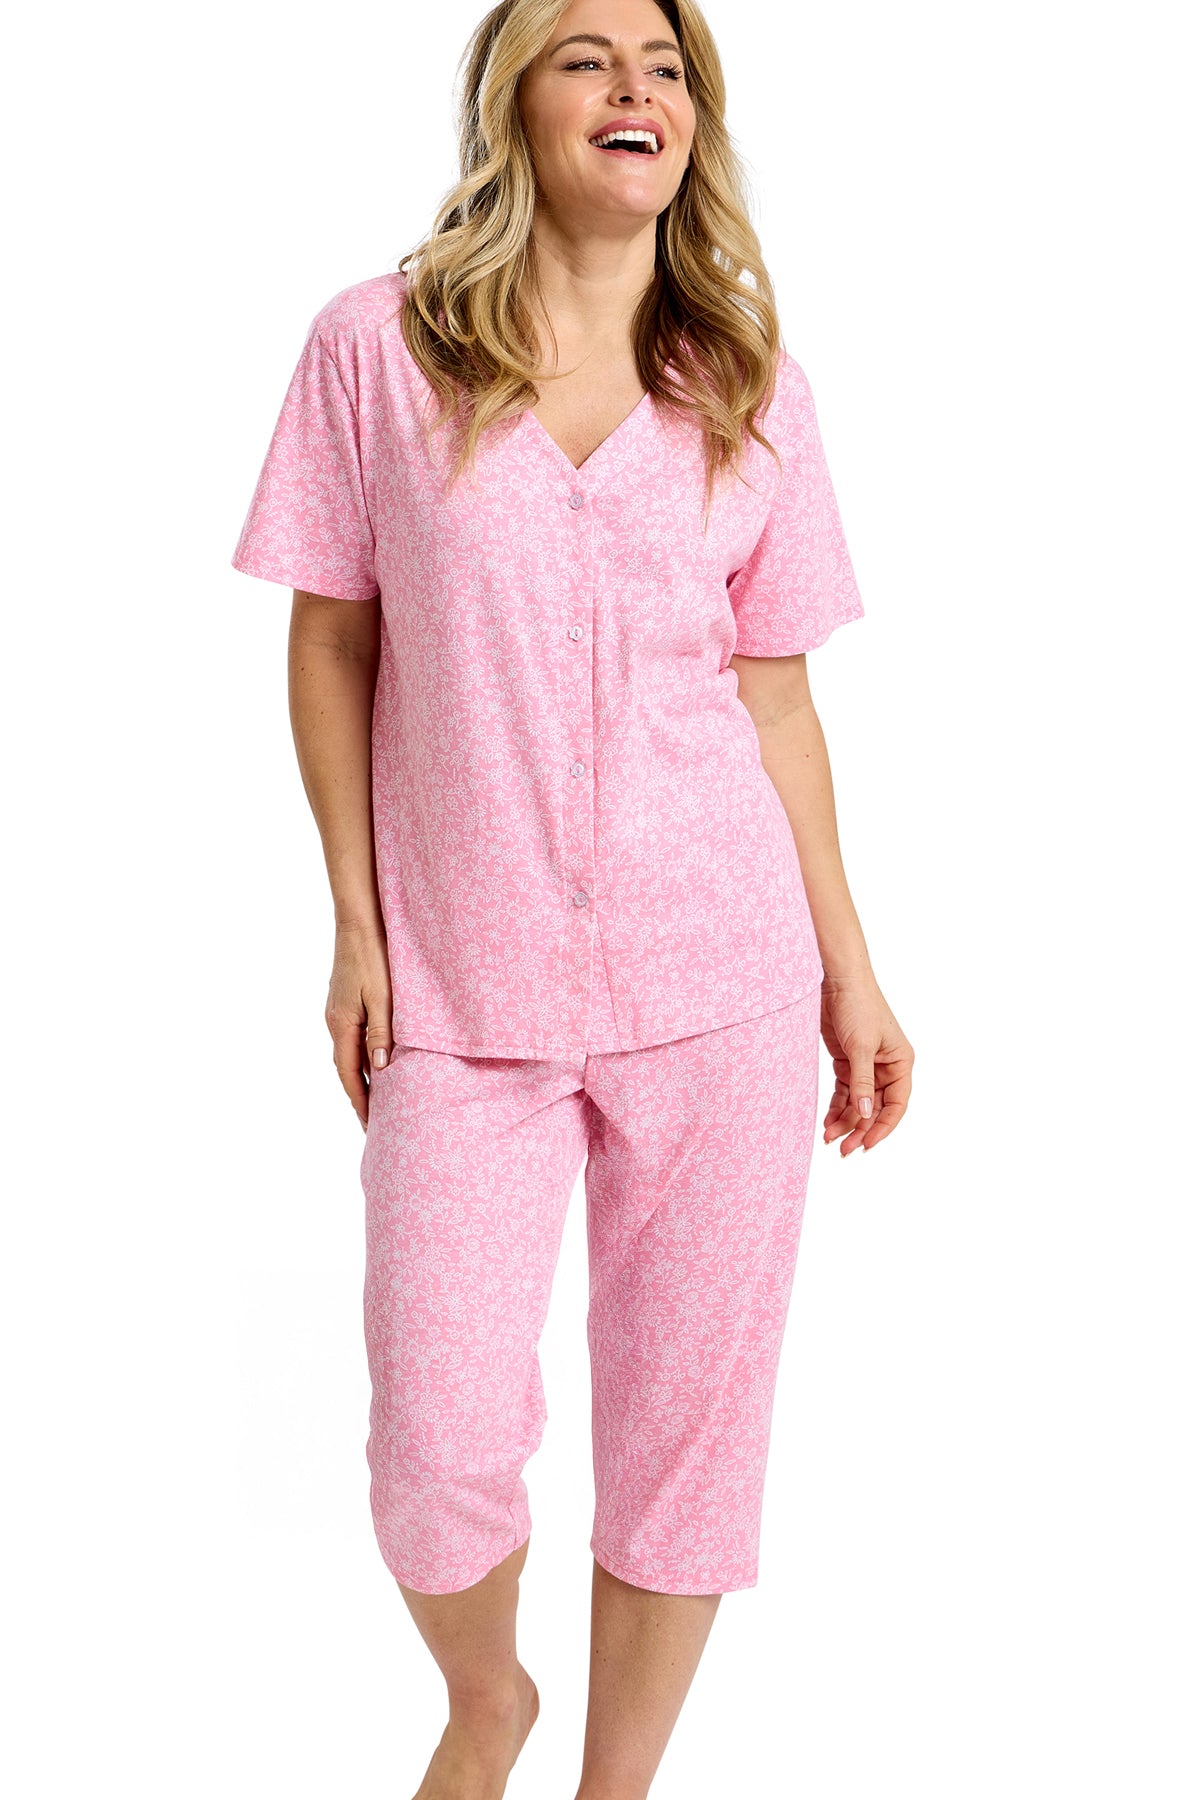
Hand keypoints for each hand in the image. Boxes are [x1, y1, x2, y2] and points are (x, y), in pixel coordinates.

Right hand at [325, 921, 393, 1131]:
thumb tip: (381, 1068)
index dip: (361, 1102)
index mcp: (342, 1025)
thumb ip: (382, 1033)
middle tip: (374, 1122)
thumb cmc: (374, 957)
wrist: (359, 922)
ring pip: (348, 1053)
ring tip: (377, 1099)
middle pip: (346, 1069)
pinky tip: (376, 1060)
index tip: (371, 1125)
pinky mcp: (344, 1002)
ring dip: (361, 1077)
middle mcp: (335, 1022)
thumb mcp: (383, 997)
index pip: (351, 1075)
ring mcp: (337, 1011)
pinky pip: (351, 1038)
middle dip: (359, 1096)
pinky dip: (362, 1056)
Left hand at [819, 976, 912, 1155]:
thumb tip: (864, 1114)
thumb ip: (862, 1082)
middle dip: (860, 1128)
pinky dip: (837, 1107)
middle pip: (875, 1108)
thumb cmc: (858, 1006)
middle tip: (844, 1149)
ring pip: (858, 1103)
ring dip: (846, 1121)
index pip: (896, 1105)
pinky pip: (844, 1092)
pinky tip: (828, 1122)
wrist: (836, 981)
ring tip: (830, 1138)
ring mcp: (866, 1066)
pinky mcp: (846, 1062)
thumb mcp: (860, 1047)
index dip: (883, 1127)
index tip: (867, 1144)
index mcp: (901, 1063)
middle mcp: (886, 1067)